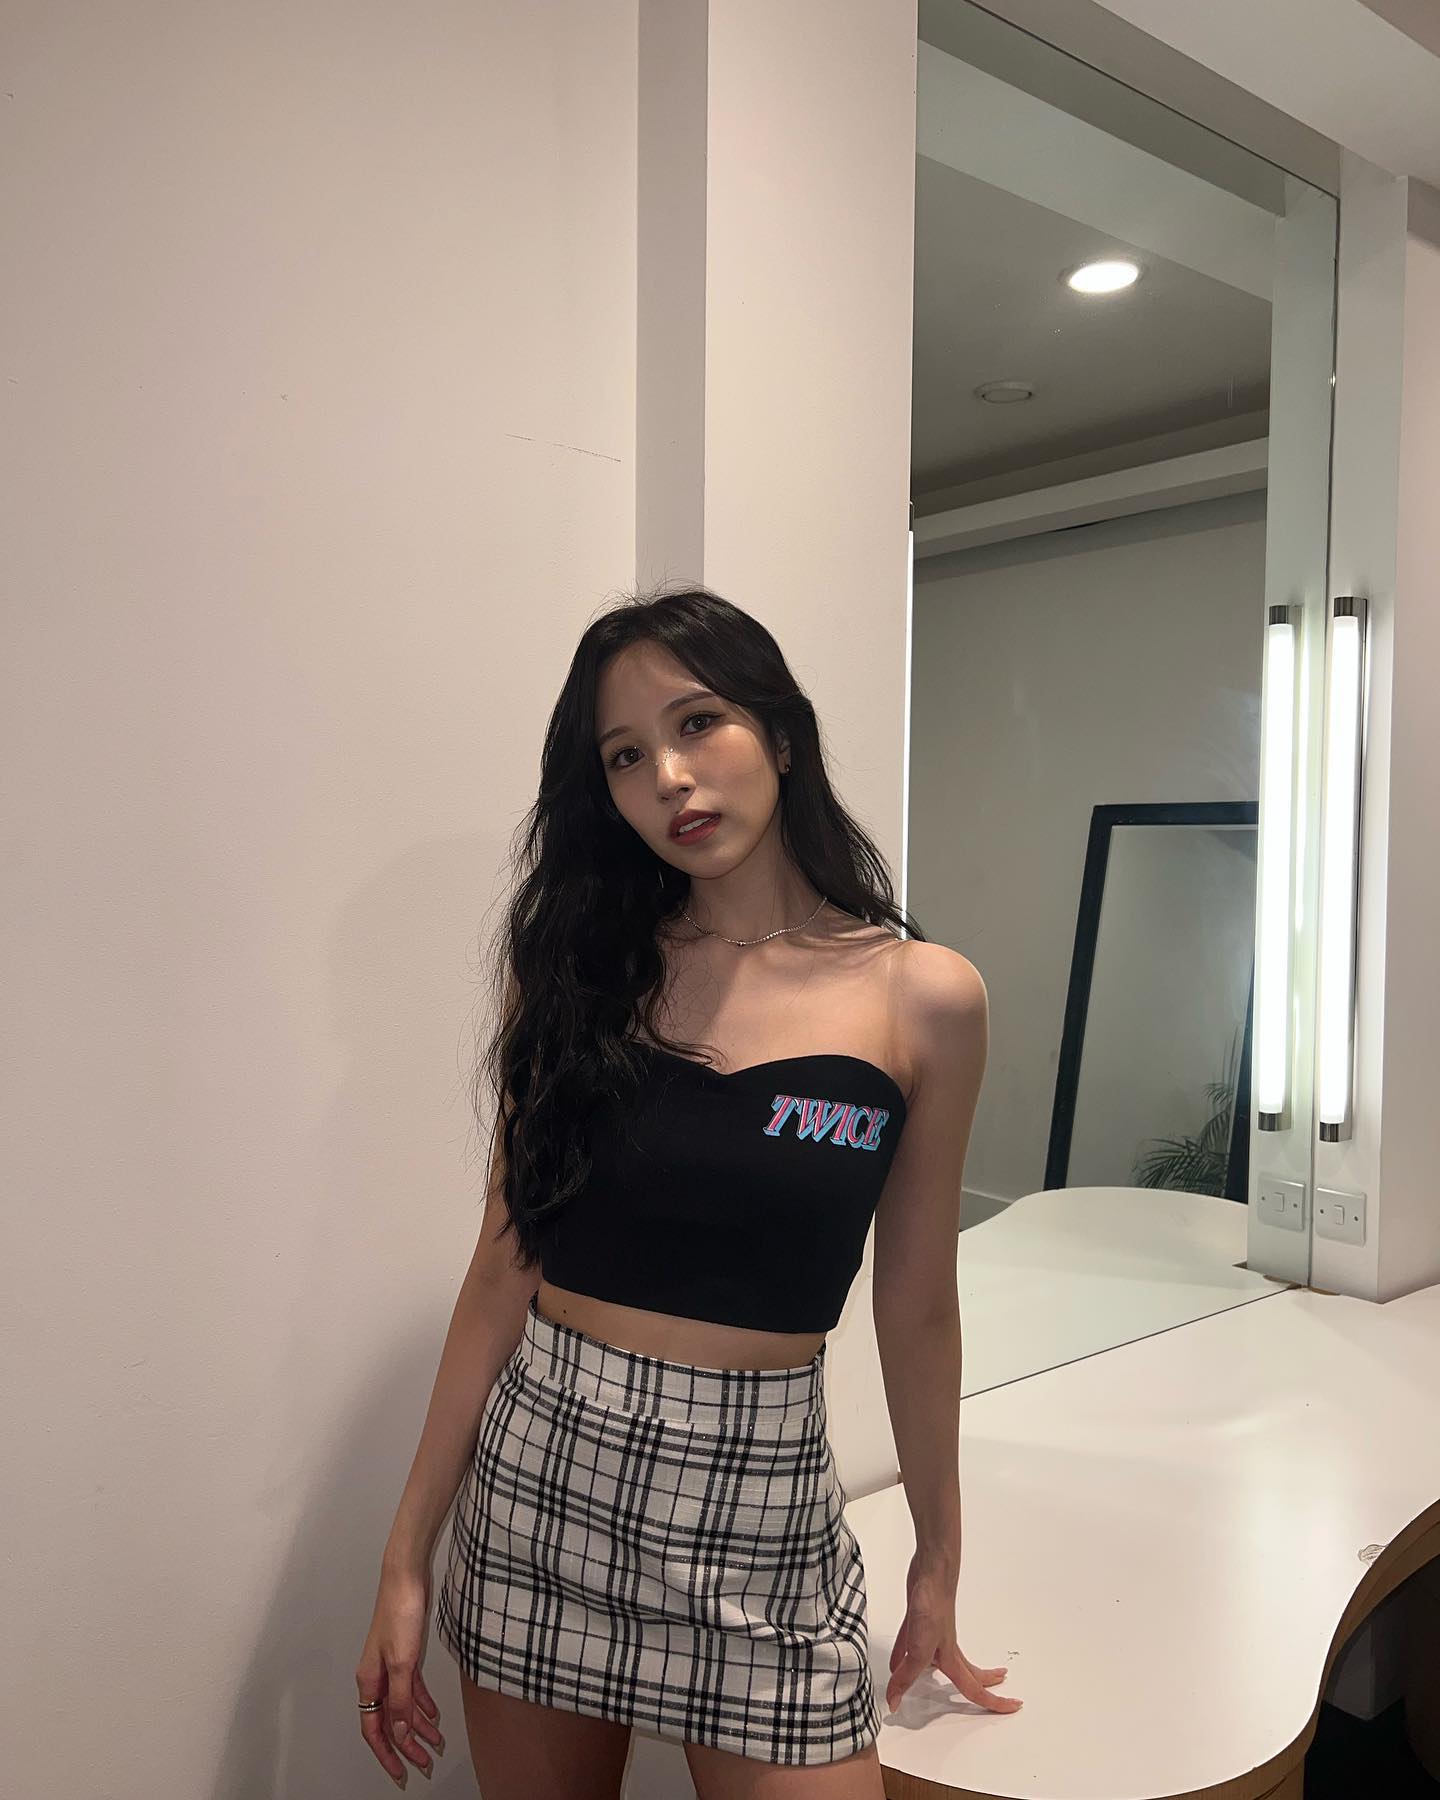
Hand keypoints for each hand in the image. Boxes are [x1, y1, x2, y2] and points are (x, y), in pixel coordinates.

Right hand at [356, 1560, 445, 1786]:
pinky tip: (434, 1716)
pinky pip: (412, 1689)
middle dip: (406, 1746)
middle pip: (389, 1722)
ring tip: (435, 1744)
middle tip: (423, 1764)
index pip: (375, 1729)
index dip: (387, 1754)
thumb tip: (399, 1732)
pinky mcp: (405, 1654)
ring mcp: (391, 1665)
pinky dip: (422, 1704)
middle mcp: (377, 1677)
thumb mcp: (403, 1662)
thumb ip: (401, 1699)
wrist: (406, 1576)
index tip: (400, 1773)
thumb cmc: (399, 1612)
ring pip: (402, 1706)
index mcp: (369, 1681)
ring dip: (417, 1727)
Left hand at [884, 1551, 1022, 1717]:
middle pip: (967, 1674)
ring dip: (944, 1671)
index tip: (1013, 1707)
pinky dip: (906, 1656)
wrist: (930, 1573)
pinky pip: (914, 1645)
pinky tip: (898, 1660)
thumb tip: (895, 1701)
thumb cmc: (933, 1606)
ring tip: (939, 1677)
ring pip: (940, 1660)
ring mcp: (933, 1633)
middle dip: (984, 1684)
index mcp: (950, 1659)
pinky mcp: (919, 1620)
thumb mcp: (919, 1650)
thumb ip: (906, 1677)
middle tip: (999, 1689)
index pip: (974, 1690)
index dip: (994, 1703)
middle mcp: (945, 1648)